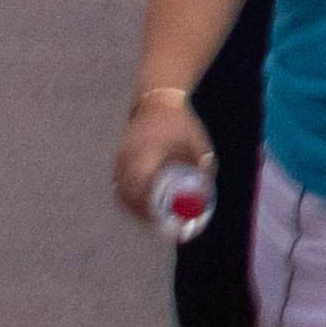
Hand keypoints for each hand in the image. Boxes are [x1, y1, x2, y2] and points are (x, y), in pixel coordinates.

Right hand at [115, 91, 203, 224]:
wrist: (157, 101)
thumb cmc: (181, 123)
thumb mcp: (197, 143)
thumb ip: (203, 165)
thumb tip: (208, 194)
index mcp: (147, 152)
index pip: (141, 185)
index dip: (146, 205)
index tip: (159, 219)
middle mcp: (128, 157)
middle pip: (128, 193)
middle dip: (140, 212)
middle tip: (157, 225)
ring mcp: (120, 158)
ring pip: (121, 191)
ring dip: (132, 207)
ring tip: (149, 220)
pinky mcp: (118, 160)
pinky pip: (118, 184)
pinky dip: (126, 197)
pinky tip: (136, 207)